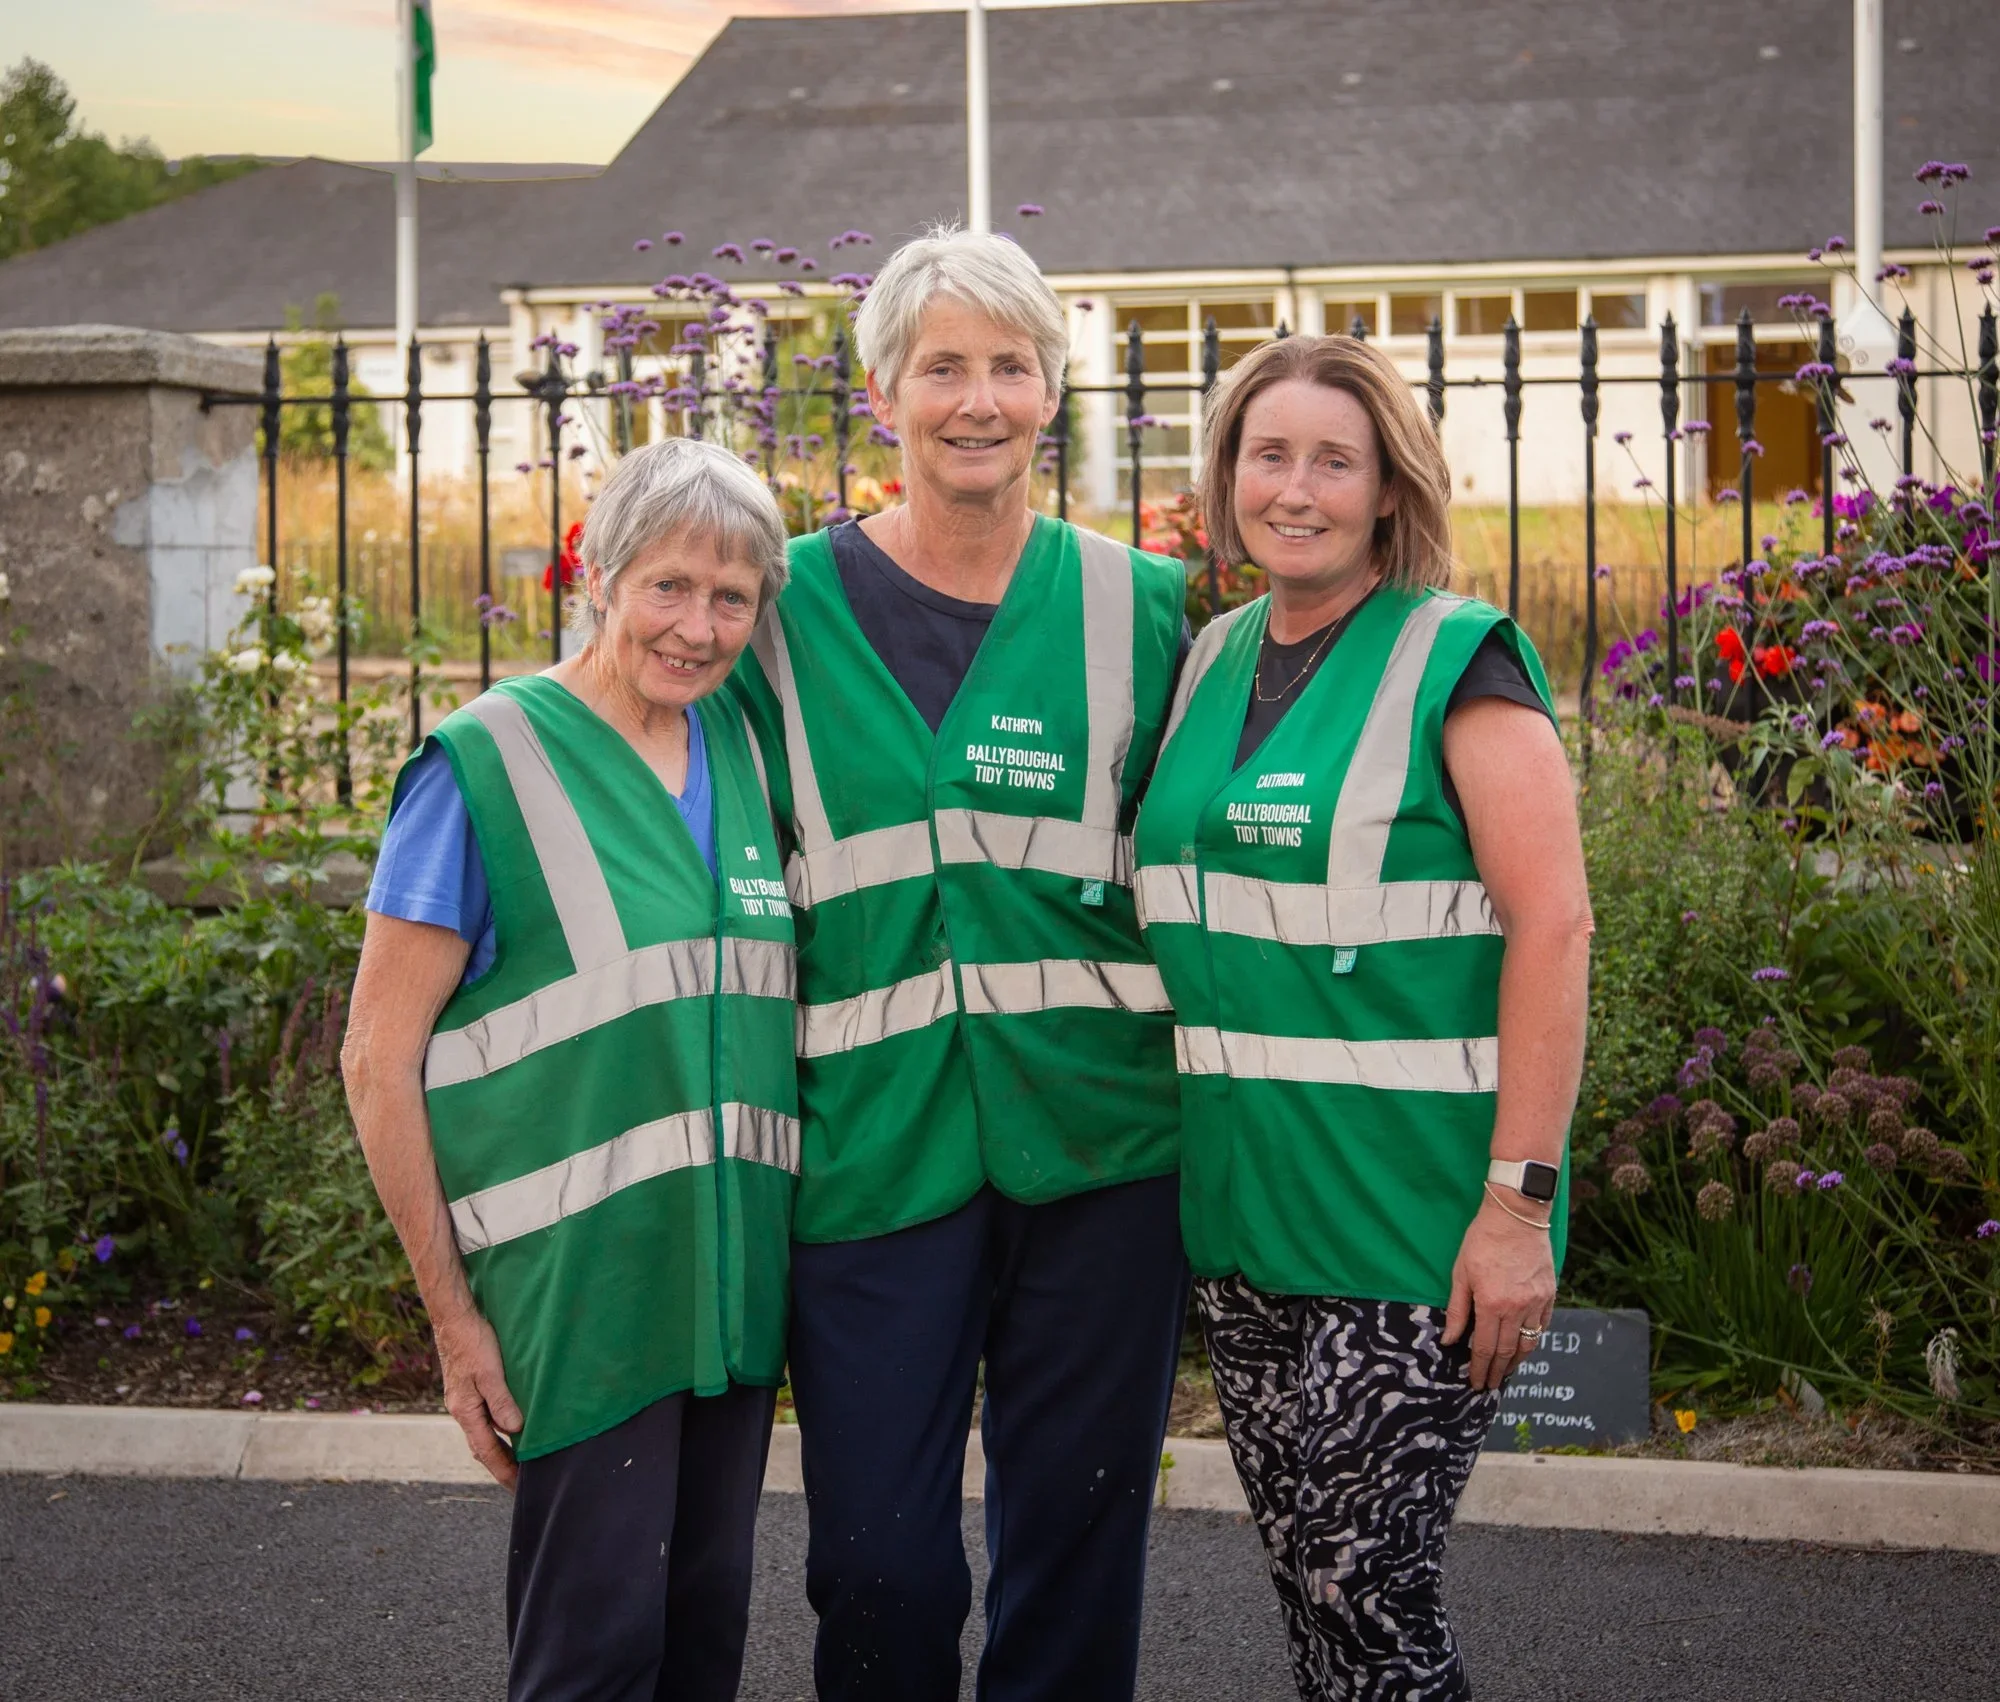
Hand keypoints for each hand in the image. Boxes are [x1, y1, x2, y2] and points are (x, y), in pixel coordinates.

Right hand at [434, 1306, 523, 1489]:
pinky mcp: (469, 1388)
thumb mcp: (490, 1372)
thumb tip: (515, 1430)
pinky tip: (512, 1426)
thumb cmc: (472, 1341)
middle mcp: (463, 1409)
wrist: (454, 1318)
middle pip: (483, 1447)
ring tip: (521, 1460)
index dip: (503, 1470)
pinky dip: (499, 1428)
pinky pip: (485, 1416)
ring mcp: (465, 1400)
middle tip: (523, 1480)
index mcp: (465, 1411)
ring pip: (484, 1432)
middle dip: (502, 1465)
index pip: (486, 1451)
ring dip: (501, 1448)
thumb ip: (502, 1401)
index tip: (519, 1487)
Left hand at [1441, 1193, 1557, 1391]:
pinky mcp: (1550, 1293)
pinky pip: (1544, 1325)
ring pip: (1529, 1342)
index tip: (1476, 1383)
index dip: (1480, 1368)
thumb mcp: (1460, 1273)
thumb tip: (1450, 1340)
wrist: (1516, 1215)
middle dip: (1497, 1371)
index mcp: (1491, 1304)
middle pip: (1508, 1351)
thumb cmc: (1482, 1240)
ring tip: (1507, 1371)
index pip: (1485, 1348)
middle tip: (1490, 1384)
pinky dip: (1534, 1339)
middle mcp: (1517, 1308)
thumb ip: (1457, 1310)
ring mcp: (1537, 1302)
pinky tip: (1525, 1346)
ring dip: (1518, 1361)